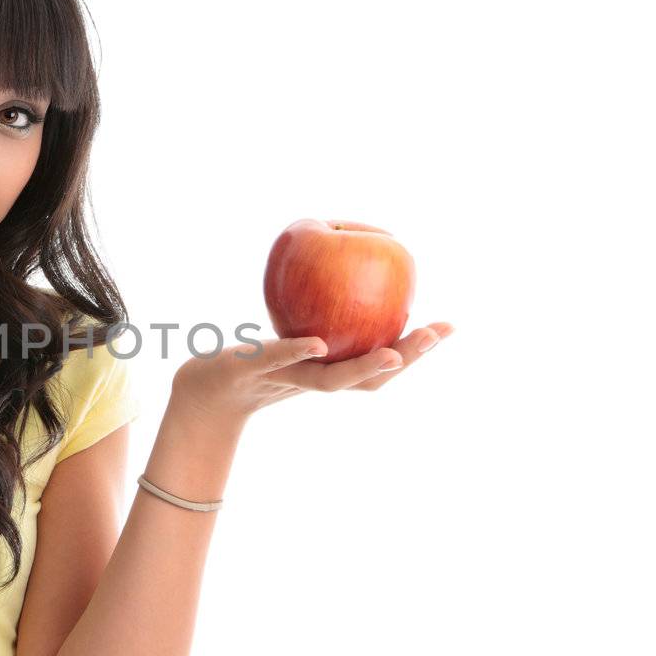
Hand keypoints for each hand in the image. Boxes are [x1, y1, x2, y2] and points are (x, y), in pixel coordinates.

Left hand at [169, 322, 454, 423]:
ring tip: (392, 354)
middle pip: (368, 380)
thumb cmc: (257, 358)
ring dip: (364, 368)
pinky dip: (297, 353)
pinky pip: (276, 360)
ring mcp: (285, 379)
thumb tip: (363, 269)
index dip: (417, 350)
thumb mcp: (297, 334)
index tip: (449, 326)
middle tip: (435, 335)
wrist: (206, 387)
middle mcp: (315, 381)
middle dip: (406, 359)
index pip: (383, 366)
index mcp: (332, 372)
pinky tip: (317, 342)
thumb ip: (330, 314)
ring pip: (330, 380)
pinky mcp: (251, 369)